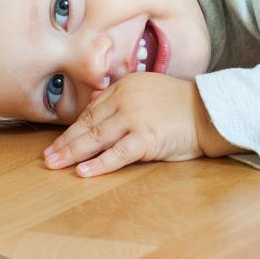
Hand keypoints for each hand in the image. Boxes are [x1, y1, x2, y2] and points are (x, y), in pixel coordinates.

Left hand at [41, 72, 237, 176]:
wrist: (212, 112)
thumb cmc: (181, 106)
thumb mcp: (147, 92)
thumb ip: (122, 98)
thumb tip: (95, 105)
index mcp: (125, 86)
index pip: (91, 111)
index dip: (72, 128)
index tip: (57, 141)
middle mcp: (126, 99)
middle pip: (88, 124)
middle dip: (65, 142)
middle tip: (47, 157)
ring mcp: (136, 118)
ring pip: (96, 138)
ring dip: (73, 153)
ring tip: (56, 164)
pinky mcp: (147, 138)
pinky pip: (117, 154)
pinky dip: (99, 164)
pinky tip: (83, 171)